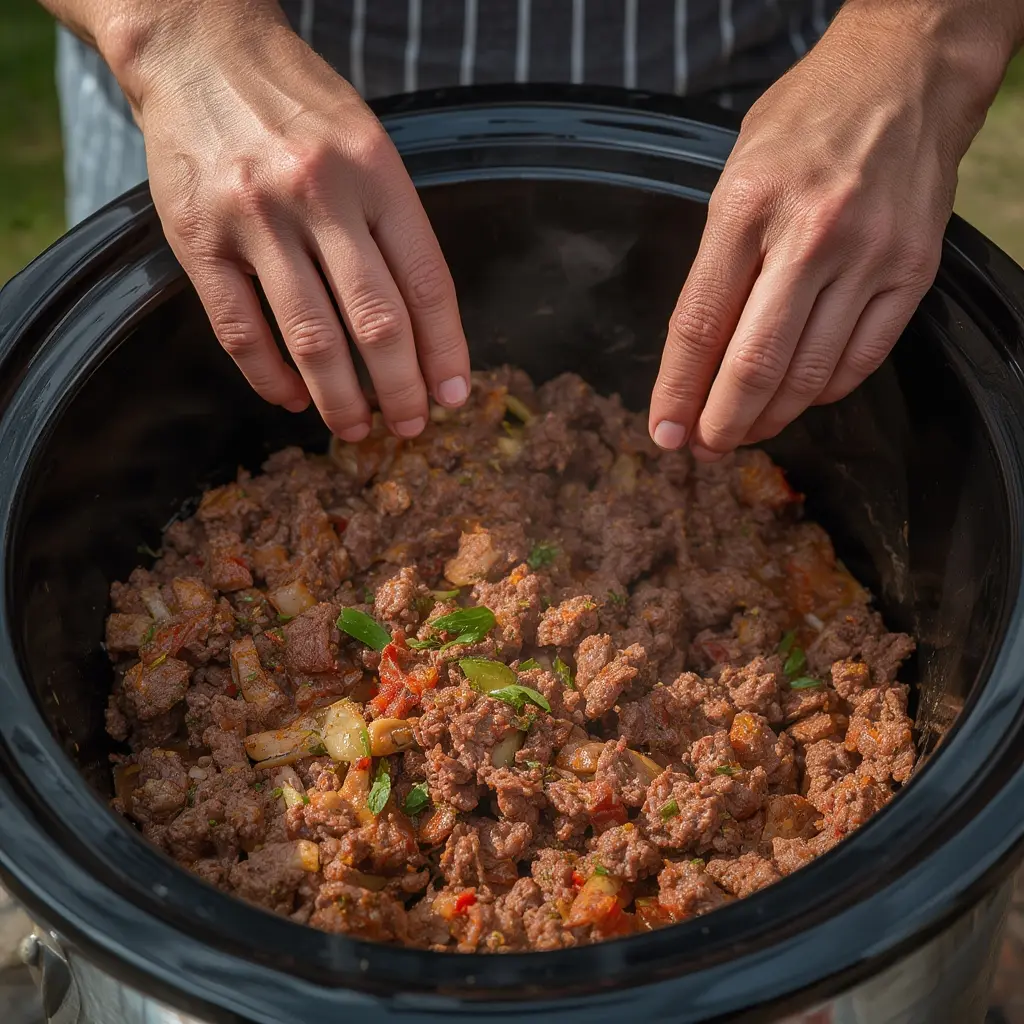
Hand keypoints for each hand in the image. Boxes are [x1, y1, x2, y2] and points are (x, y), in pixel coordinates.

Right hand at [101, 1, 469, 440]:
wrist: (197, 48)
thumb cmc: (295, 104)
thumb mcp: (367, 144)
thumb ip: (392, 225)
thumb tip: (419, 325)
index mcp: (376, 172)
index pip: (427, 282)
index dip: (446, 350)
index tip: (453, 395)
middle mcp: (320, 195)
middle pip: (376, 321)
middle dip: (400, 389)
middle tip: (409, 425)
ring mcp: (255, 218)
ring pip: (311, 337)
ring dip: (338, 398)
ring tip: (353, 428)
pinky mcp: (197, 239)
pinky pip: (240, 331)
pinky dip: (268, 377)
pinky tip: (290, 397)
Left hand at [648, 0, 1017, 458]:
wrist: (907, 75)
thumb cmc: (806, 121)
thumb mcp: (734, 176)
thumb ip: (717, 262)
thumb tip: (698, 353)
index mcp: (746, 207)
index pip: (699, 326)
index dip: (677, 391)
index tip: (665, 431)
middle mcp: (810, 236)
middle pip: (754, 364)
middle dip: (722, 422)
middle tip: (705, 447)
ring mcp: (868, 256)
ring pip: (808, 374)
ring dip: (770, 417)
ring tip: (746, 430)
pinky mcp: (913, 271)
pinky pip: (860, 360)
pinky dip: (823, 392)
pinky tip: (800, 396)